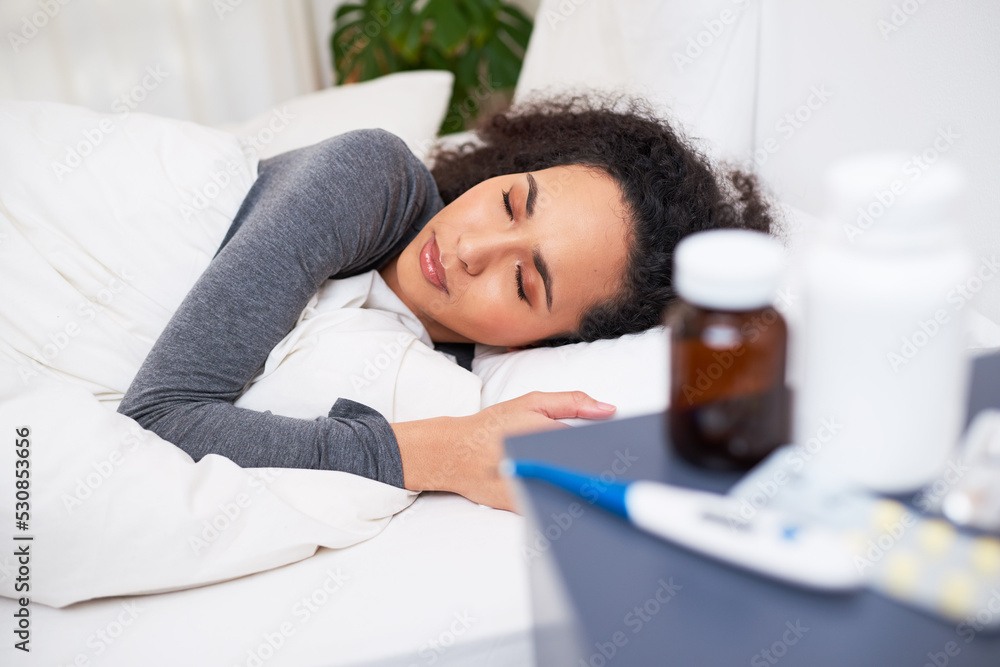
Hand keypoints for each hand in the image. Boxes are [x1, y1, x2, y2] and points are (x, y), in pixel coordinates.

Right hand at [392, 391, 616, 511]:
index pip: (594, 444)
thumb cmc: (493, 426)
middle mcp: (538, 460)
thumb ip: (572, 402)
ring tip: (591, 486)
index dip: (612, 450)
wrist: (452, 453)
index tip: (624, 454)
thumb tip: (609, 409)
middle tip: (613, 474)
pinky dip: (564, 505)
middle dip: (599, 471)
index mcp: (546, 431)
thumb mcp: (532, 403)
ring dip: (583, 490)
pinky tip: (568, 500)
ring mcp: (529, 485)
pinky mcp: (520, 507)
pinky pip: (552, 510)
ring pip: (572, 494)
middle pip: (585, 471)